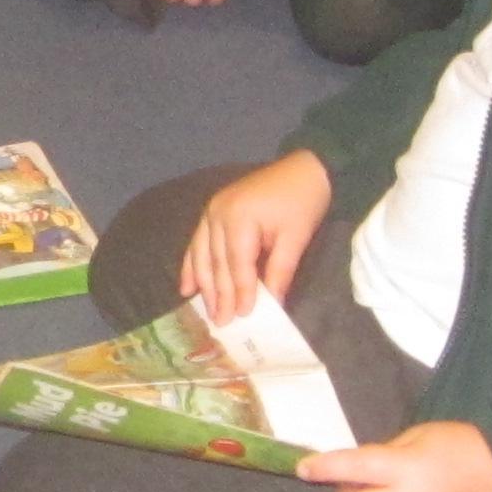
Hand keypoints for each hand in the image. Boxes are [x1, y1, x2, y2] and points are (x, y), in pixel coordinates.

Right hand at [179, 150, 330, 321]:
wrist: (304, 168)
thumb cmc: (303, 202)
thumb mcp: (296, 238)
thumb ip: (280, 272)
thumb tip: (273, 306)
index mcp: (240, 219)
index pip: (238, 265)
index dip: (239, 292)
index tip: (242, 317)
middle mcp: (218, 214)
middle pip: (217, 263)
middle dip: (219, 295)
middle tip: (221, 323)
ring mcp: (211, 211)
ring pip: (202, 255)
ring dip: (203, 285)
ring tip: (206, 311)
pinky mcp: (212, 210)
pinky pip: (197, 242)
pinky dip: (191, 265)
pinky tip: (186, 287)